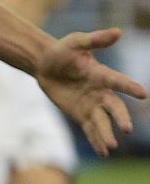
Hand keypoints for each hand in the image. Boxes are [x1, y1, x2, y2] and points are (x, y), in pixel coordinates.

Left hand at [36, 28, 146, 156]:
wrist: (44, 64)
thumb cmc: (62, 51)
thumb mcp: (75, 42)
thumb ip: (95, 39)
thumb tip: (119, 31)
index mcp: (102, 75)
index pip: (117, 81)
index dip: (129, 87)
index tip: (143, 94)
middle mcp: (101, 93)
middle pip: (114, 108)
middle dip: (120, 118)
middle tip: (126, 128)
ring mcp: (92, 106)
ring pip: (102, 122)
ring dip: (107, 134)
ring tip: (111, 146)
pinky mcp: (81, 115)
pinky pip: (90, 130)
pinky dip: (96, 141)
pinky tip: (102, 152)